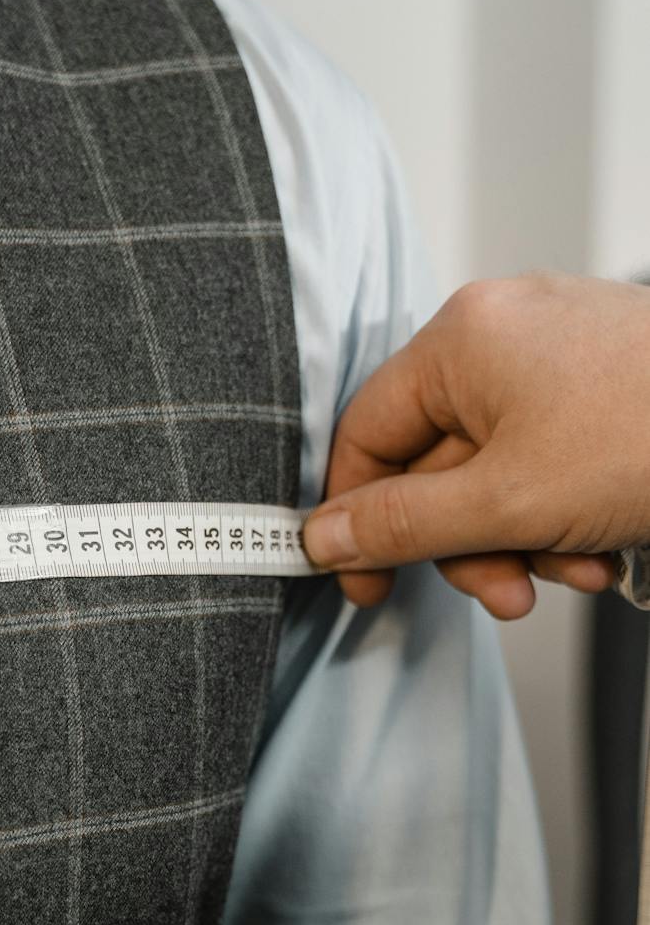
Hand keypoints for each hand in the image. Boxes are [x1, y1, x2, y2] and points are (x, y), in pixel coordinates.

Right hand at [301, 272, 649, 618]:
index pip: (366, 433)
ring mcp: (559, 353)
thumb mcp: (507, 503)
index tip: (364, 582)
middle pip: (435, 462)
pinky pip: (548, 459)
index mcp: (462, 338)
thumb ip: (403, 524)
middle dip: (470, 544)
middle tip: (503, 593)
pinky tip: (603, 545)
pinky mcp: (603, 382)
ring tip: (575, 568)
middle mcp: (503, 330)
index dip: (357, 518)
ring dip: (523, 540)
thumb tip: (322, 537)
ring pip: (496, 472)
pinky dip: (563, 513)